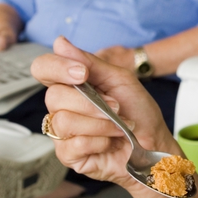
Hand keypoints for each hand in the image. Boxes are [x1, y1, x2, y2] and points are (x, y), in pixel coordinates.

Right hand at [30, 37, 175, 196]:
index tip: (83, 73)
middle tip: (116, 107)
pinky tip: (109, 142)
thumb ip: (90, 63)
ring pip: (64, 121)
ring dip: (100, 123)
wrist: (154, 143)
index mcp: (71, 85)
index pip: (43, 68)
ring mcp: (63, 133)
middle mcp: (62, 107)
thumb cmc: (138, 112)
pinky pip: (73, 145)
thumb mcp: (120, 79)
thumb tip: (60, 43)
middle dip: (91, 103)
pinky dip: (99, 141)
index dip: (56, 68)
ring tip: (118, 127)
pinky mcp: (69, 155)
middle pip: (54, 96)